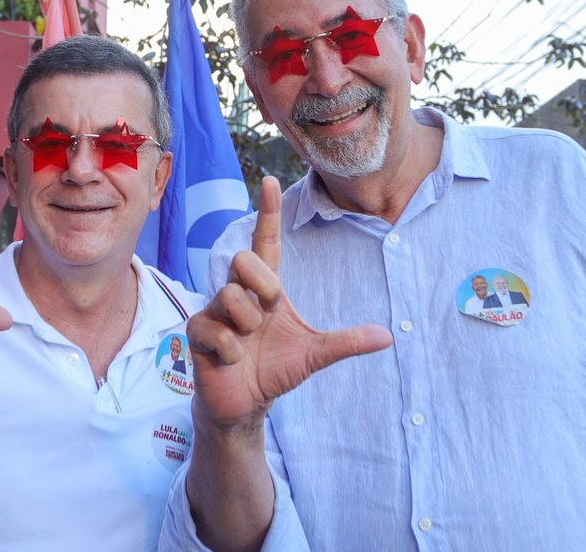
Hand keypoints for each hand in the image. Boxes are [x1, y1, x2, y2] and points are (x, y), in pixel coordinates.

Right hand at [186, 176, 392, 433]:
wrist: (245, 404)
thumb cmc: (274, 370)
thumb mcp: (314, 354)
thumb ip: (346, 342)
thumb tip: (388, 336)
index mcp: (263, 289)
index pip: (265, 242)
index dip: (268, 212)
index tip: (270, 180)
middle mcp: (236, 292)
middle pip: (243, 259)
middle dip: (263, 286)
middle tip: (268, 313)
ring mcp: (213, 311)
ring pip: (231, 297)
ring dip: (247, 326)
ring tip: (247, 344)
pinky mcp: (196, 332)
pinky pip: (217, 331)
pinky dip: (232, 351)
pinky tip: (231, 360)